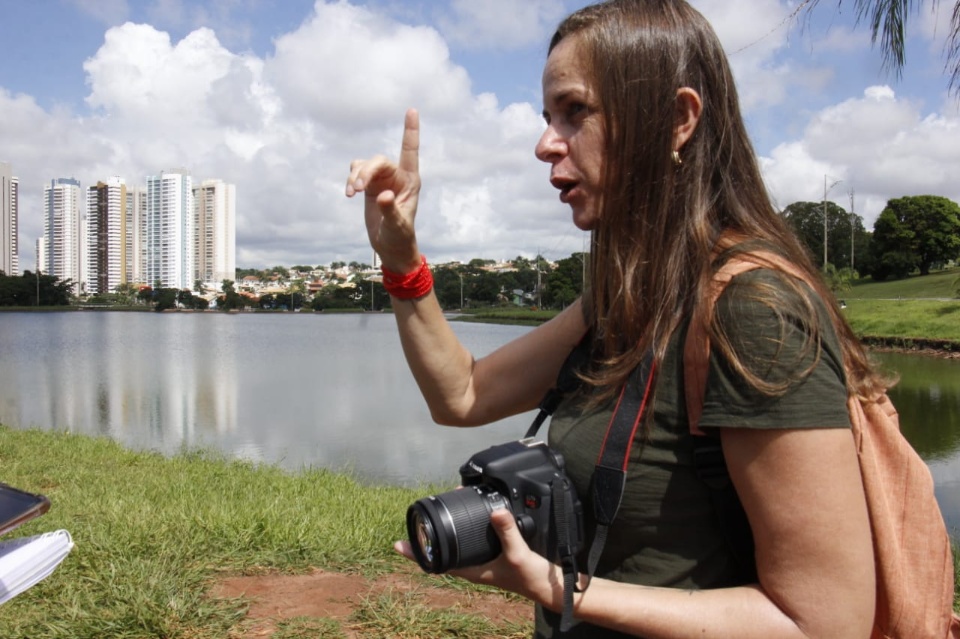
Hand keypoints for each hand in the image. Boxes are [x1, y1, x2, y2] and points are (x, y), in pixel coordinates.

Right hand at [345, 108, 421, 272]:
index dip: (410, 130)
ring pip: (364, 164)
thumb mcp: (397, 226)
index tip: (412, 110)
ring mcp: (382, 179)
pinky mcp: (369, 185)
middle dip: (365, 172)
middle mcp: (397, 176)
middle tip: (356, 190)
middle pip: (378, 160)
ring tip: (351, 194)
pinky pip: (356, 171)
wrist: (391, 246)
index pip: (410, 151)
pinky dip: (351, 179)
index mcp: (410, 181)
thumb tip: (383, 196)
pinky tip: (350, 193)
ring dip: (355, 176)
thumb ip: (391, 210)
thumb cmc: (400, 236)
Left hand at [394, 509, 564, 609]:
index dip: (417, 554)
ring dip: (444, 533)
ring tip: (436, 515)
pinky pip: (471, 542)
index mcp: (472, 571)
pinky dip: (464, 531)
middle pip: (442, 553)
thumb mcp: (518, 553)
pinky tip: (468, 520)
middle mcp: (474, 567)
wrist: (550, 586)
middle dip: (428, 538)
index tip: (398, 544)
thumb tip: (494, 511)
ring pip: (456, 547)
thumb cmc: (531, 577)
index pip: (436, 563)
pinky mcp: (494, 555)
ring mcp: (483, 561)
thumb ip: (506, 533)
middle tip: (416, 522)